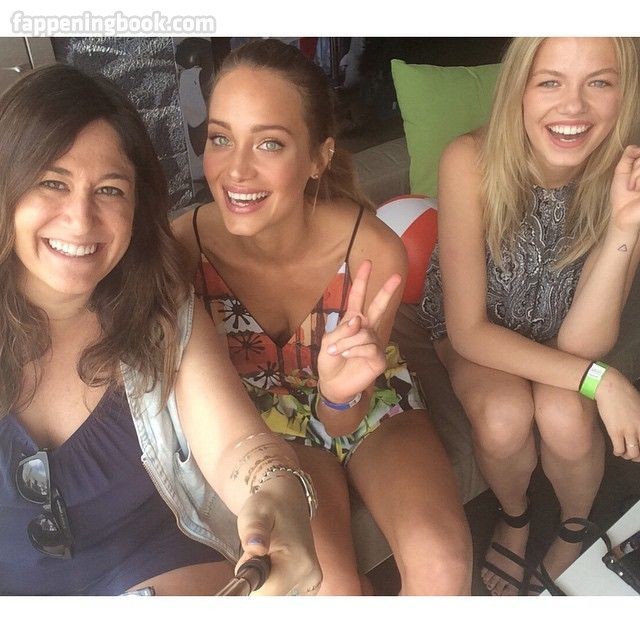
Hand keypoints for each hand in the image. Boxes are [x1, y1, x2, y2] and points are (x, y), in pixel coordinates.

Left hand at [234, 476, 321, 594]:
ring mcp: (312, 579)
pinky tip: (274, 563)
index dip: (250, 582)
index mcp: (298, 561)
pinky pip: (286, 594)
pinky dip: (275, 583)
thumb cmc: (269, 505)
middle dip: (257, 581)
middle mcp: (309, 574)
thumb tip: (254, 548)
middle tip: (258, 554)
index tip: (248, 560)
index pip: (266, 595)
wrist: (287, 499)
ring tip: (267, 555)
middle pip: (271, 597)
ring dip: (265, 581)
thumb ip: (253, 531)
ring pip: (277, 596)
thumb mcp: (256, 512)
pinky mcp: (310, 581)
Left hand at [317, 259, 401, 402]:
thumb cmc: (330, 362)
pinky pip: (368, 347)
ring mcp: (375, 343)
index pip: (358, 298)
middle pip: (378, 307)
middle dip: (386, 291)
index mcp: (353, 321)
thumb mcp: (328, 343)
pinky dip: (354, 350)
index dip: (361, 281)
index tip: (366, 263)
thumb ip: (342, 330)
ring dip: (347, 342)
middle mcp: (367, 329)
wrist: (333, 385)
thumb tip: (359, 320)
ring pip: (364, 333)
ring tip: (338, 351)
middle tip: (396, 276)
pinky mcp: (379, 358)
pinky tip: (348, 356)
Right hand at [595, 367, 639, 461]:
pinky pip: (619, 449)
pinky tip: (616, 449)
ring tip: (624, 453)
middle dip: (639, 456)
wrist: (609, 386)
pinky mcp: (615, 431)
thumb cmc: (624, 392)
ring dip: (629, 456)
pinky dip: (618, 452)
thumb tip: (638, 426)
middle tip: (634, 454)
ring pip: (633, 453)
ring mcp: (629, 430)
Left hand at [610, 145, 639, 232]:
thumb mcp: (622, 172)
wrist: (621, 215)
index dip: (636, 162)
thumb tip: (636, 146)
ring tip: (635, 189)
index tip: (630, 176)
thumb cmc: (623, 195)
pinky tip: (638, 192)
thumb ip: (628, 156)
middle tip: (631, 185)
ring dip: (636, 177)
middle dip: (635, 171)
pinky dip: (638, 181)